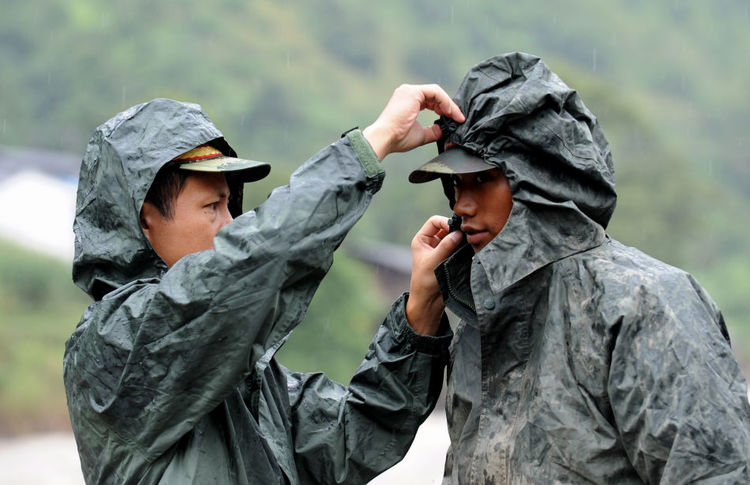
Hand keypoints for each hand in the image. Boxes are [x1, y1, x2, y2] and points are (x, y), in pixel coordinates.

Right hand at [363, 84, 464, 159]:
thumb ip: (433, 131)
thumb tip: (443, 130)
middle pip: (435, 95)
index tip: (454, 120)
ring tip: (456, 116)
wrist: (385, 138)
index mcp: (407, 101)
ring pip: (436, 92)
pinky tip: (449, 112)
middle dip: (449, 107)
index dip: (444, 109)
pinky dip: (445, 101)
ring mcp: (409, 91)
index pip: (430, 100)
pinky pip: (435, 92)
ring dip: (449, 104)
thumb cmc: (397, 138)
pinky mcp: (413, 92)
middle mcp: (407, 93)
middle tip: (458, 118)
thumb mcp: (420, 135)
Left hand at [406, 216, 463, 334]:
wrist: (429, 301)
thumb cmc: (425, 282)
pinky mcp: (448, 257)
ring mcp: (440, 250)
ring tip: (468, 242)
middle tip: (465, 235)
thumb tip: (458, 233)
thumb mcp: (434, 261)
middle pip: (445, 228)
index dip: (445, 222)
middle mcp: (430, 242)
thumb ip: (446, 246)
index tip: (455, 229)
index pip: (434, 221)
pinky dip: (462, 247)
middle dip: (455, 230)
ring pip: (453, 237)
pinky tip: (468, 249)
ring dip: (460, 239)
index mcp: (421, 240)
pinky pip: (457, 247)